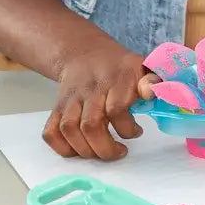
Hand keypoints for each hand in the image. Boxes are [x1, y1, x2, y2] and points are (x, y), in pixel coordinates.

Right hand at [42, 39, 151, 159]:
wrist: (85, 53)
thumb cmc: (120, 67)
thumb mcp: (143, 66)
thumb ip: (153, 80)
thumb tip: (153, 93)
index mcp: (117, 79)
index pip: (117, 109)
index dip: (127, 128)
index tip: (137, 132)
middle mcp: (92, 89)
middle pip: (91, 125)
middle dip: (106, 148)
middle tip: (119, 152)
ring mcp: (72, 99)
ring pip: (70, 129)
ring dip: (86, 150)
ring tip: (101, 152)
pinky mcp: (58, 107)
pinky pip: (51, 132)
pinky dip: (62, 148)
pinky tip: (80, 150)